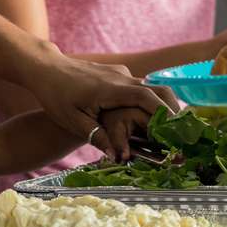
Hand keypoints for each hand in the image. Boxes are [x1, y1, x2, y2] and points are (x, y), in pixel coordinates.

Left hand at [20, 46, 179, 161]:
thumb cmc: (55, 95)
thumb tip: (118, 157)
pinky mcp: (117, 74)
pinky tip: (152, 118)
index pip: (147, 98)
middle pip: (158, 91)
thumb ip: (97, 137)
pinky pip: (141, 86)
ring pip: (152, 87)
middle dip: (174, 111)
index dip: (165, 114)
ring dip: (164, 106)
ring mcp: (120, 73)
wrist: (44, 68)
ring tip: (172, 129)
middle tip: (182, 133)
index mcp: (111, 89)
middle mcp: (121, 78)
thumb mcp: (72, 121)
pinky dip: (151, 101)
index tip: (177, 131)